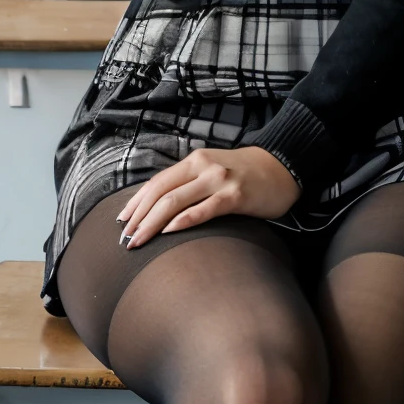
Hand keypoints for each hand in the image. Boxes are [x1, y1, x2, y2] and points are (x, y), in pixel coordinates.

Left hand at [116, 146, 300, 247]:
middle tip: (125, 239)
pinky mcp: (235, 195)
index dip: (136, 203)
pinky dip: (183, 221)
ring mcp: (219, 180)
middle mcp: (203, 167)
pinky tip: (168, 232)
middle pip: (160, 192)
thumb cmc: (246, 174)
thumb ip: (191, 184)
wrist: (283, 166)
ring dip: (151, 223)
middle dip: (138, 217)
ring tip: (138, 241)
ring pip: (175, 201)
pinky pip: (204, 209)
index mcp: (194, 161)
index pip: (157, 182)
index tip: (121, 222)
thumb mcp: (214, 171)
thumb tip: (161, 210)